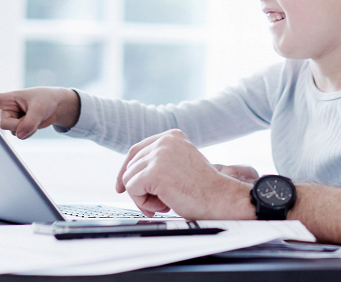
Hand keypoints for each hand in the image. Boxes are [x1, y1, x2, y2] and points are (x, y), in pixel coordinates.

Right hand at [0, 87, 80, 138]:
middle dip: (20, 124)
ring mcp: (12, 120)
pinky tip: (36, 123)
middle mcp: (7, 110)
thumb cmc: (46, 100)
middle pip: (5, 125)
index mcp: (8, 99)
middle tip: (32, 116)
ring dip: (28, 128)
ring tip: (36, 117)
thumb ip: (30, 121)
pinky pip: (22, 135)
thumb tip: (20, 136)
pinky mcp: (18, 128)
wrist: (56, 106)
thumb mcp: (40, 108)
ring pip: (14, 132)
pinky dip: (31, 131)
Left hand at [116, 129, 254, 219]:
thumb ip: (162, 159)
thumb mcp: (182, 161)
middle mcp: (164, 140)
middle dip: (138, 188)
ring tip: (164, 203)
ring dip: (143, 197)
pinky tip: (163, 204)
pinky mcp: (154, 172)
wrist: (219, 197)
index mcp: (172, 136)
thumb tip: (133, 171)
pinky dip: (143, 203)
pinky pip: (132, 190)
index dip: (126, 169)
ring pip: (129, 179)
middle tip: (157, 202)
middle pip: (130, 165)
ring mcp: (159, 154)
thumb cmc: (203, 186)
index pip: (137, 150)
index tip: (121, 186)